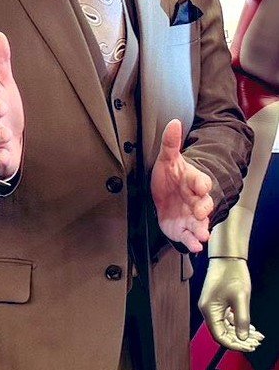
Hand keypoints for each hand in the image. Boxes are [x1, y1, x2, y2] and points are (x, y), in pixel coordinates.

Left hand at [150, 118, 213, 251]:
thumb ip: (170, 143)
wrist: (166, 195)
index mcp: (192, 181)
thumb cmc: (170, 178)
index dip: (201, 183)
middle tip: (200, 212)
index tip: (201, 186)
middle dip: (203, 208)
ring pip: (199, 223)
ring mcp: (190, 215)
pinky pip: (189, 236)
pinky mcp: (183, 229)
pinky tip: (195, 247)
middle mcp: (194, 200)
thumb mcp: (166, 160)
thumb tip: (173, 123)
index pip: (200, 180)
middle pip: (203, 204)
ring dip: (201, 229)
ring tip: (203, 236)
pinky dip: (192, 242)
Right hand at [198, 257, 263, 351]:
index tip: (249, 347)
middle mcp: (208, 310)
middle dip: (241, 340)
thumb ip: (242, 319)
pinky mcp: (218, 302)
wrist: (228, 255)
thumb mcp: (241, 298)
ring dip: (242, 332)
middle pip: (224, 333)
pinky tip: (251, 327)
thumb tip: (243, 338)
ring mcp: (213, 306)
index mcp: (209, 310)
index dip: (235, 344)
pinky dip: (239, 323)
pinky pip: (228, 318)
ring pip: (227, 326)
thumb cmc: (232, 273)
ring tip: (258, 337)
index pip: (220, 336)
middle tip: (256, 344)